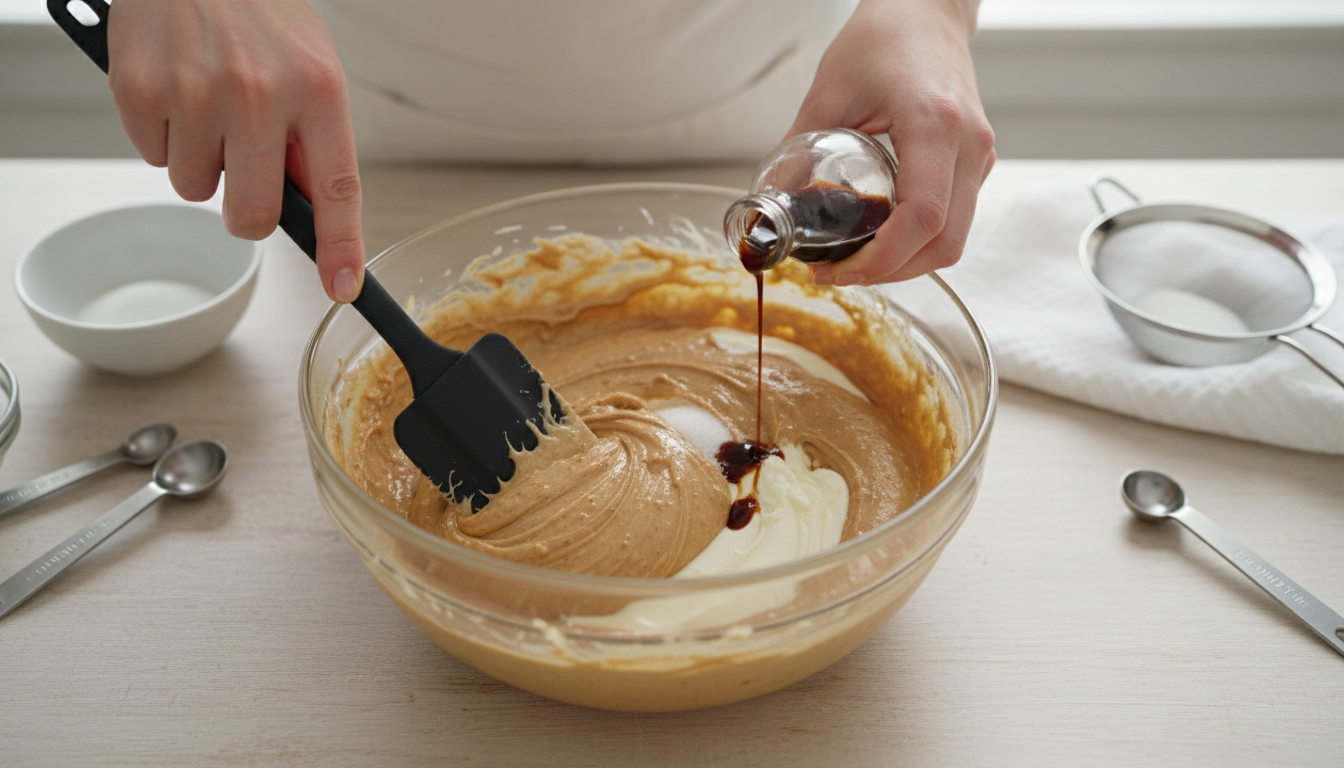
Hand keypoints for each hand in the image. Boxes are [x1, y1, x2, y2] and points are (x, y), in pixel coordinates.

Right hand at [107, 0, 364, 301]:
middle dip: (247, 209)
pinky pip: (151, 156)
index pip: (336, 189)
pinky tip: (175, 88)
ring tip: (207, 102)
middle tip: (242, 167)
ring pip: (196, 188)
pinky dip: (161, 134)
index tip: (342, 286)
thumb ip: (313, 137)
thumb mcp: (311, 65)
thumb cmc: (259, 11)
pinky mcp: (142, 91)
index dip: (340, 247)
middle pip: (252, 215)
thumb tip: (311, 208)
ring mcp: (197, 93)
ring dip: (200, 160)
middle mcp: (261, 94)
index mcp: (318, 89)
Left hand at [788, 0, 994, 285]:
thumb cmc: (883, 38)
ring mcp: (979, 156)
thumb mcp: (828, 92)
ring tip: (854, 261)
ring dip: (905, 263)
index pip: (923, 218)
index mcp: (936, 124)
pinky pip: (954, 221)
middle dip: (890, 272)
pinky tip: (878, 237)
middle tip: (838, 273)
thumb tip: (770, 208)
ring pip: (954, 240)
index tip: (838, 270)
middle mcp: (969, 145)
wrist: (925, 12)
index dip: (882, 259)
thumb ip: (798, 152)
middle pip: (945, 244)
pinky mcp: (976, 163)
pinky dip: (918, 242)